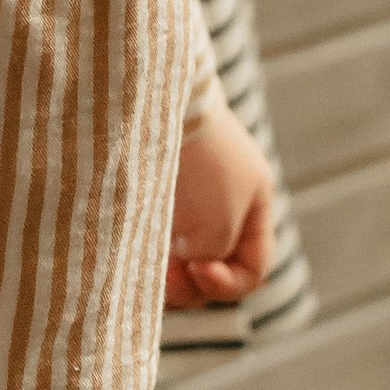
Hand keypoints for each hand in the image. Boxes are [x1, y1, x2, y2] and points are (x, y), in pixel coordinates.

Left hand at [167, 102, 273, 309]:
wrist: (152, 104)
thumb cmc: (193, 167)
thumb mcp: (217, 226)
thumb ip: (214, 258)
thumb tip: (190, 261)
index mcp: (255, 201)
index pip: (253, 268)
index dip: (227, 285)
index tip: (197, 270)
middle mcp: (226, 196)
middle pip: (215, 263)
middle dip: (192, 281)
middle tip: (166, 277)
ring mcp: (191, 188)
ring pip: (184, 250)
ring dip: (168, 268)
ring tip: (147, 264)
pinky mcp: (157, 181)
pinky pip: (159, 229)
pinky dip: (150, 246)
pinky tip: (134, 247)